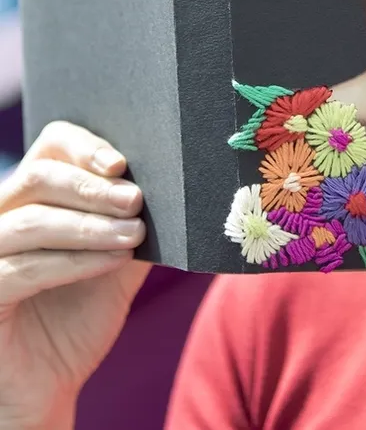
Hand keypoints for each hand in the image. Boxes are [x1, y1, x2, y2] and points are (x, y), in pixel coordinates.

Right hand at [0, 122, 148, 429]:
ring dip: (91, 225)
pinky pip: (25, 268)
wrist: (47, 386)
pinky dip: (75, 261)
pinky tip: (115, 260)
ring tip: (135, 234)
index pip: (51, 145)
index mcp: (33, 195)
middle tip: (136, 201)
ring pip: (33, 220)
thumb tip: (180, 190)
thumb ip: (136, 223)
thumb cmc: (78, 316)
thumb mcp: (117, 260)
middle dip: (93, 187)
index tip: (122, 163)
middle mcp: (1, 216)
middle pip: (39, 176)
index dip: (85, 147)